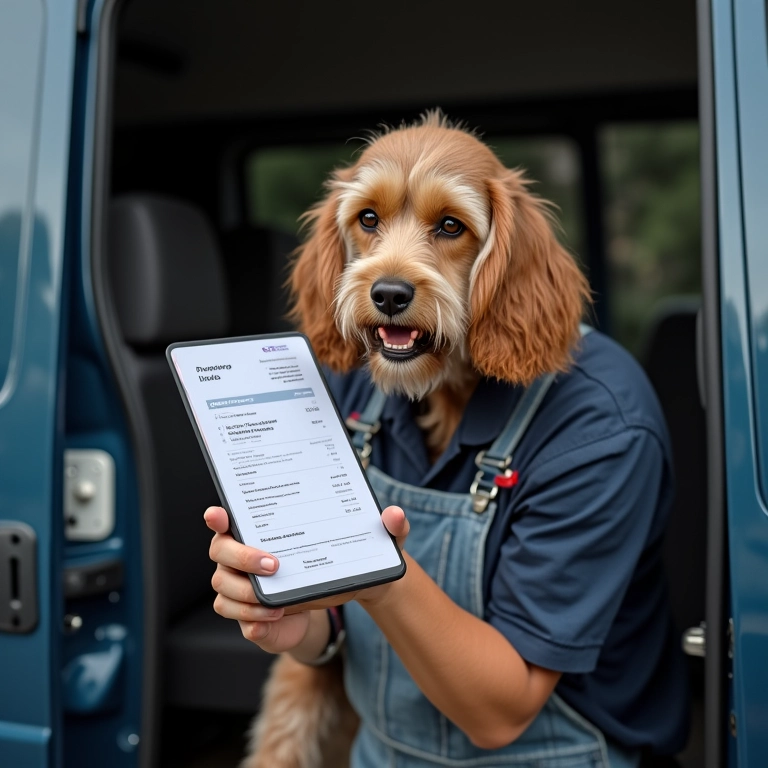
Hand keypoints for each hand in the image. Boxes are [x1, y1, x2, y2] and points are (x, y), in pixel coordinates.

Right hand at [204, 504, 408, 650]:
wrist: (346, 590)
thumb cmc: (349, 554)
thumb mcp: (375, 541)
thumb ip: (391, 527)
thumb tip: (395, 516)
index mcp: (264, 526)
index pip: (228, 517)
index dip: (218, 516)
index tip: (218, 514)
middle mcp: (244, 552)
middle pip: (221, 552)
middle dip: (242, 557)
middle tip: (273, 565)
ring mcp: (242, 582)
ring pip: (223, 588)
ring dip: (246, 595)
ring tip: (278, 602)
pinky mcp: (249, 610)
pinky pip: (235, 616)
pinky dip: (251, 618)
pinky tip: (275, 617)